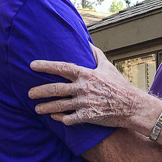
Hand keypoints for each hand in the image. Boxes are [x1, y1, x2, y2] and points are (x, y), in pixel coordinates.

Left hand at [29, 46, 145, 127]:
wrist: (131, 106)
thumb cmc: (119, 85)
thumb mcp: (108, 66)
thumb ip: (95, 55)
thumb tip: (87, 43)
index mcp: (86, 74)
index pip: (62, 68)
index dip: (46, 66)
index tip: (32, 65)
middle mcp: (83, 88)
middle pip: (56, 89)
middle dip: (40, 91)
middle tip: (29, 93)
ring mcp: (84, 103)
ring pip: (59, 106)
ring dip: (46, 107)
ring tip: (37, 109)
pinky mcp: (88, 116)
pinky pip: (69, 119)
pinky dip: (60, 118)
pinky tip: (54, 118)